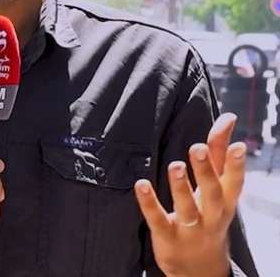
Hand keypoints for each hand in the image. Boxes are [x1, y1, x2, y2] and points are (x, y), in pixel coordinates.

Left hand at [134, 113, 245, 276]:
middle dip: (205, 171)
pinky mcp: (167, 236)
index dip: (236, 164)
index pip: (233, 181)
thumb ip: (218, 152)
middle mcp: (211, 214)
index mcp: (224, 200)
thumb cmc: (209, 213)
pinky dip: (149, 203)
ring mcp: (189, 227)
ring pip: (186, 207)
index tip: (237, 145)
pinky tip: (141, 185)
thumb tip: (228, 117)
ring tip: (175, 165)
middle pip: (211, 192)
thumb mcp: (217, 188)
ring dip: (181, 186)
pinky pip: (157, 219)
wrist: (199, 267)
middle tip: (197, 147)